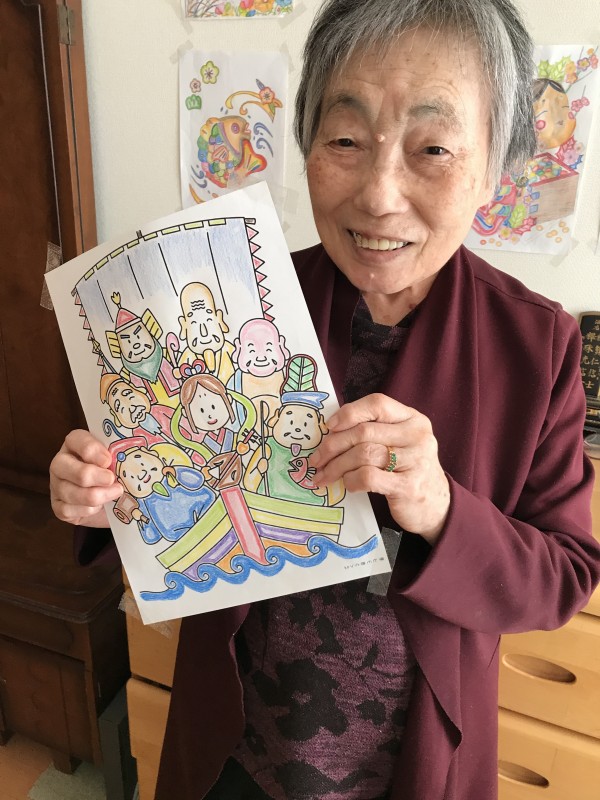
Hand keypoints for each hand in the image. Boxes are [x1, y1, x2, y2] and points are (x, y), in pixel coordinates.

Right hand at [50, 430, 122, 527]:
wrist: (111, 500)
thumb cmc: (116, 471)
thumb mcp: (118, 457)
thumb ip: (120, 453)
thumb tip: (130, 459)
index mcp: (75, 443)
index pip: (77, 440)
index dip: (93, 450)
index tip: (109, 460)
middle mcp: (61, 462)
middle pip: (75, 469)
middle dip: (97, 477)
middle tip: (113, 480)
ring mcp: (56, 485)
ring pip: (71, 492)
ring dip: (98, 496)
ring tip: (115, 493)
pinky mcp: (58, 507)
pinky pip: (68, 510)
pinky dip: (87, 510)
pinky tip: (99, 507)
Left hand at [309, 394, 449, 544]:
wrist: (437, 505)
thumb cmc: (408, 469)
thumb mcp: (400, 442)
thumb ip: (375, 431)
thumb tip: (330, 431)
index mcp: (412, 419)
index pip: (377, 404)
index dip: (349, 413)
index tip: (329, 426)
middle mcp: (416, 435)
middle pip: (364, 431)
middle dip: (333, 445)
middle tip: (317, 458)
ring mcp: (415, 460)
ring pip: (363, 454)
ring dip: (337, 465)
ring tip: (324, 475)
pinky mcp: (408, 486)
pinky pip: (368, 477)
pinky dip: (351, 480)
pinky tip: (347, 484)